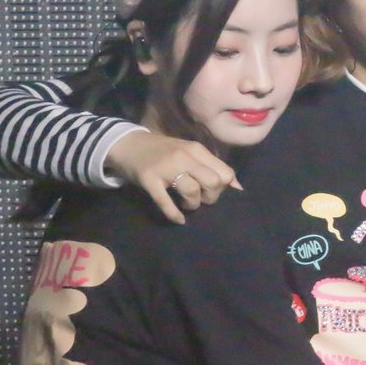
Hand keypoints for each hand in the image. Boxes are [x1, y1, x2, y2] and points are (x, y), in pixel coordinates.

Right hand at [106, 131, 239, 223]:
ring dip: (192, 205)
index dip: (223, 188)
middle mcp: (184, 157)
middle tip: (201, 199)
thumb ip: (211, 166)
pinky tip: (178, 219)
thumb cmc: (163, 151)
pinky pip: (165, 202)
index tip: (213, 191)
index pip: (225, 172)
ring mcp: (165, 168)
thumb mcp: (189, 152)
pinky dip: (174, 214)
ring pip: (192, 192)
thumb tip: (237, 187)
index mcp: (196, 150)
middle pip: (212, 182)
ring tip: (186, 204)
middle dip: (210, 197)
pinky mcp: (149, 180)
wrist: (128, 144)